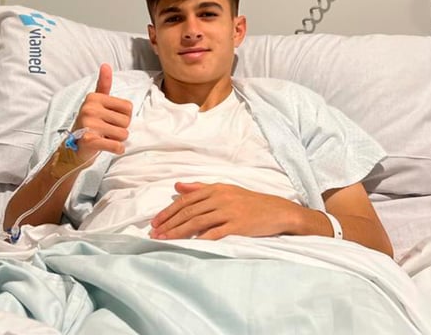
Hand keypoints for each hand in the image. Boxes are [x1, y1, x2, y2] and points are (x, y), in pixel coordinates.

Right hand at [72, 63, 132, 161]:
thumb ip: (103, 85)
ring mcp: (89, 124)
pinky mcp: (90, 140)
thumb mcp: (96, 103)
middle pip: (126, 121)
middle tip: (105, 131)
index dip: (123, 117)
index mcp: (94, 98)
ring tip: (104, 137)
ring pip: (123, 134)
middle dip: (120, 129)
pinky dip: (117, 149)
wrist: (73, 148)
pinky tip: (109, 147)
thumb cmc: (90, 124)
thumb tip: (106, 65)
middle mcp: (90, 108)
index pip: (128, 107)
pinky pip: (116, 146)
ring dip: (117, 140)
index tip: (109, 119)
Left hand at [149, 182, 299, 239]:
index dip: (168, 211)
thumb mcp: (224, 190)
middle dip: (169, 223)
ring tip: (165, 240)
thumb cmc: (248, 201)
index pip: (185, 200)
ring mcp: (229, 211)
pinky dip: (202, 238)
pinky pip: (216, 232)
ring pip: (197, 221)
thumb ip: (199, 188)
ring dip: (178, 232)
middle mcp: (220, 198)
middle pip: (188, 211)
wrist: (276, 210)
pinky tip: (189, 244)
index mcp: (215, 189)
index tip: (155, 222)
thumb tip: (177, 186)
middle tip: (154, 233)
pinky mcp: (238, 224)